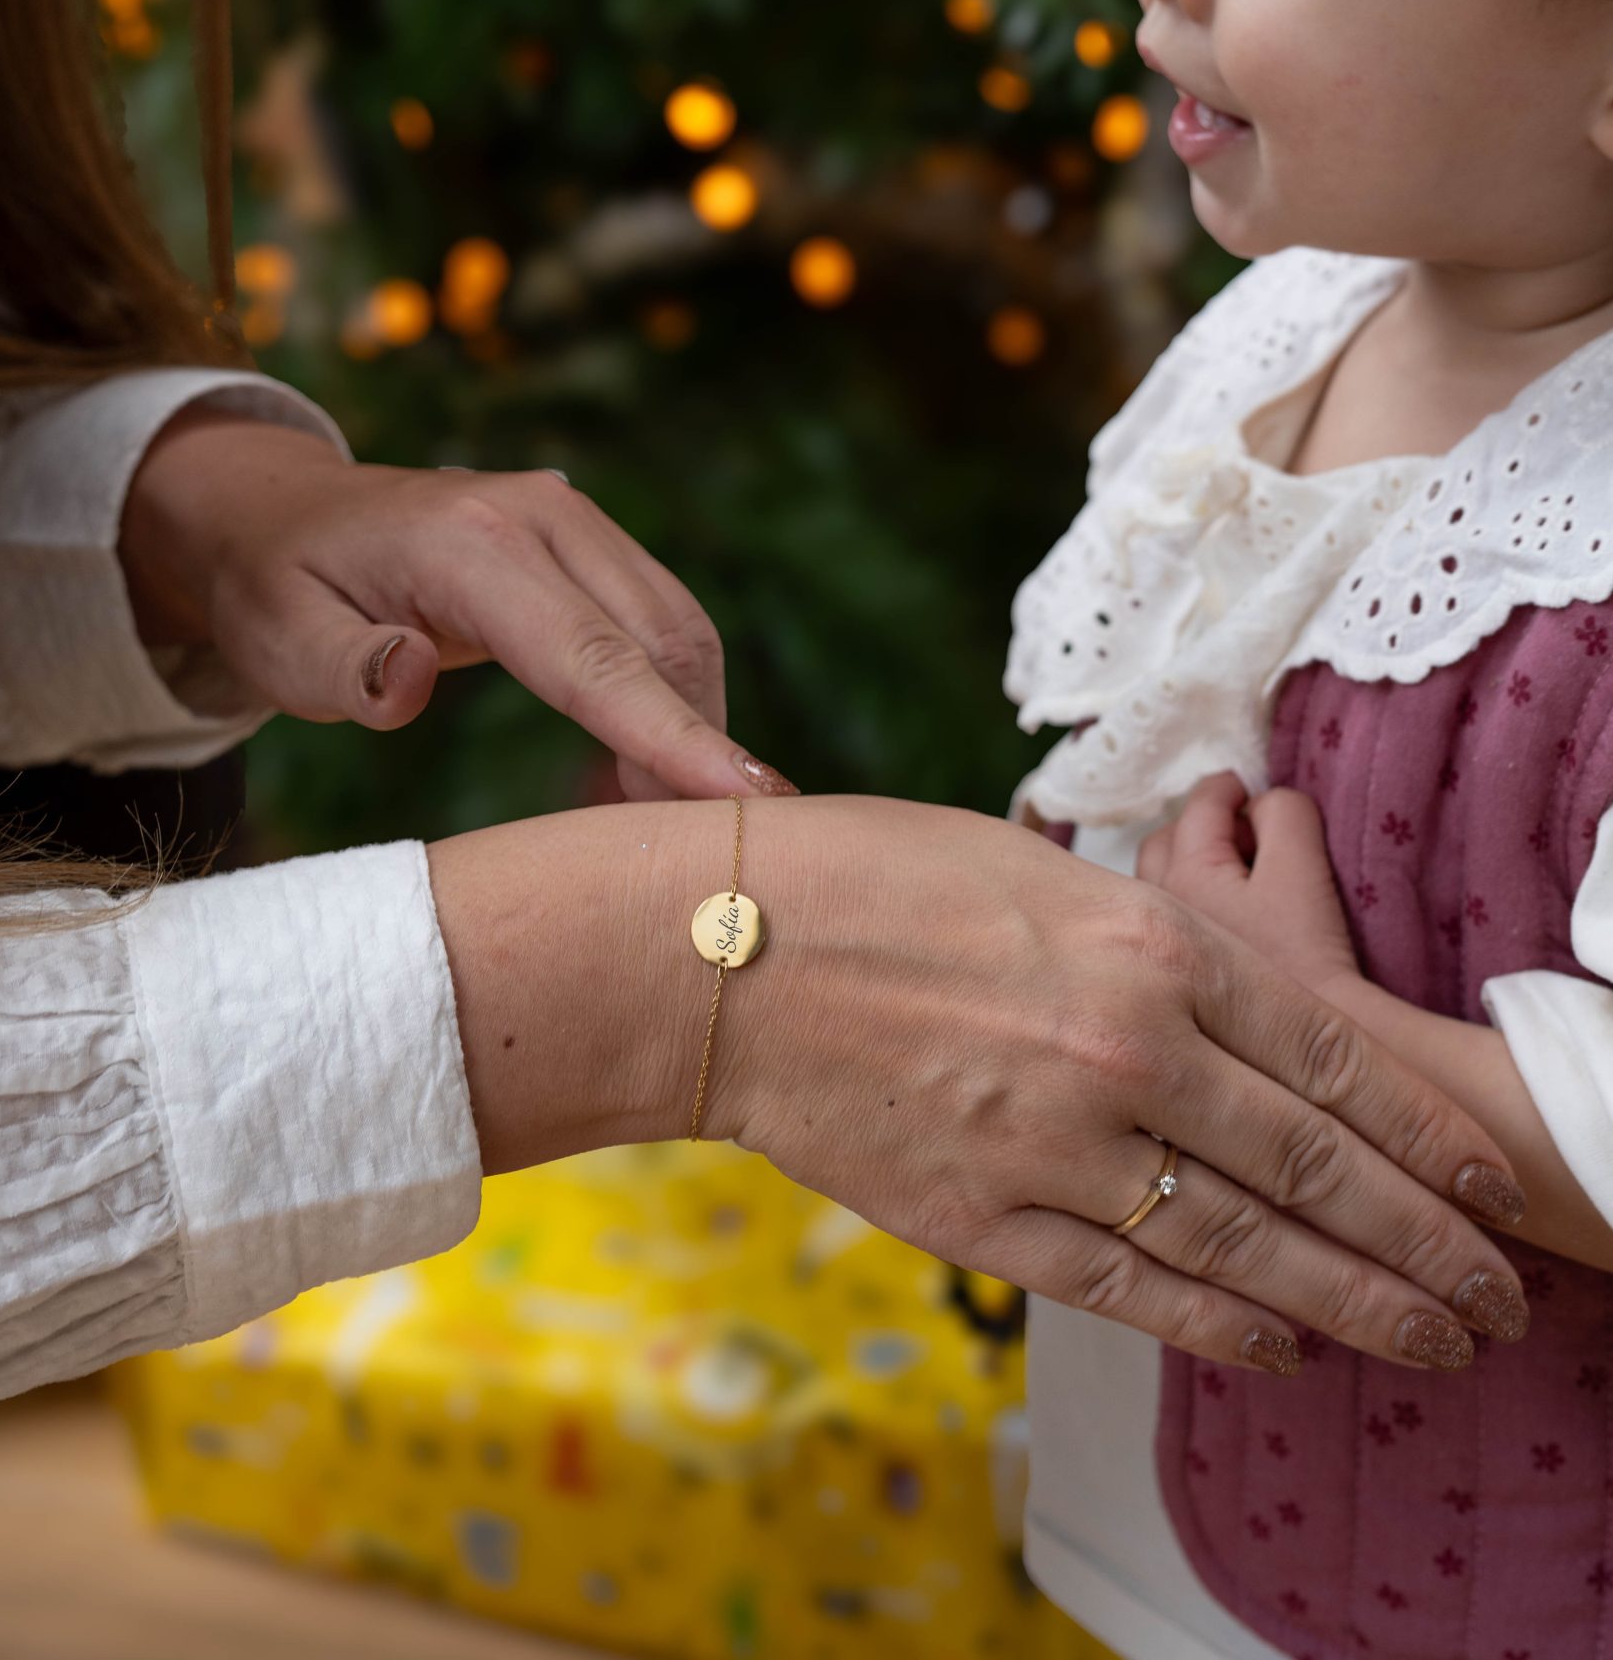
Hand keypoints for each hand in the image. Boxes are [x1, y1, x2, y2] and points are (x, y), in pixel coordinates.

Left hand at [119, 411, 796, 801]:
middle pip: (661, 643)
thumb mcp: (276, 637)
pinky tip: (625, 773)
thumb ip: (338, 668)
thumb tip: (410, 680)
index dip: (671, 736)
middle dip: (693, 752)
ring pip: (679, 631)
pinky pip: (659, 623)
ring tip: (644, 827)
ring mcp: (575, 520)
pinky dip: (666, 702)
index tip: (749, 799)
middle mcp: (544, 516)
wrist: (283, 509)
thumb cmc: (276, 588)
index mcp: (471, 545)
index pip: (593, 657)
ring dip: (686, 730)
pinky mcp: (591, 542)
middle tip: (686, 864)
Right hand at [433, 795, 1530, 1377]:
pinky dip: (1226, 1327)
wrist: (718, 950)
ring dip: (1358, 1304)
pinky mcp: (992, 1216)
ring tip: (1432, 1342)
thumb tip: (1232, 1003)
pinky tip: (1285, 1348)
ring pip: (1249, 1248)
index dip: (1424, 1137)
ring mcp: (1060, 1144)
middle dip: (1425, 1243)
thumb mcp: (1036, 866)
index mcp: (1147, 943)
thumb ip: (1147, 939)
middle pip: (1319, 1168)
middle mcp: (1128, 1049)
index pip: (1332, 1059)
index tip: (1485, 1185)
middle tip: (1495, 1296)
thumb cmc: (868, 876)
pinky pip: (1139, 1290)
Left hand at [1137, 773, 1360, 1000]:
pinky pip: (1168, 921)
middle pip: (1169, 840)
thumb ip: (1284, 816)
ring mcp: (1155, 940)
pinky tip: (1225, 923)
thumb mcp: (1302, 869)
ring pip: (1161, 882)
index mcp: (1185, 870)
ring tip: (1234, 877)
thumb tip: (1265, 801)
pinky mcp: (1171, 973)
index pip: (1203, 804)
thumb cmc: (1308, 956)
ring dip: (1192, 866)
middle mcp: (1155, 900)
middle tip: (1243, 834)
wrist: (1304, 1047)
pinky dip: (1190, 906)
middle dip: (1202, 826)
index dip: (1231, 791)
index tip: (1247, 794)